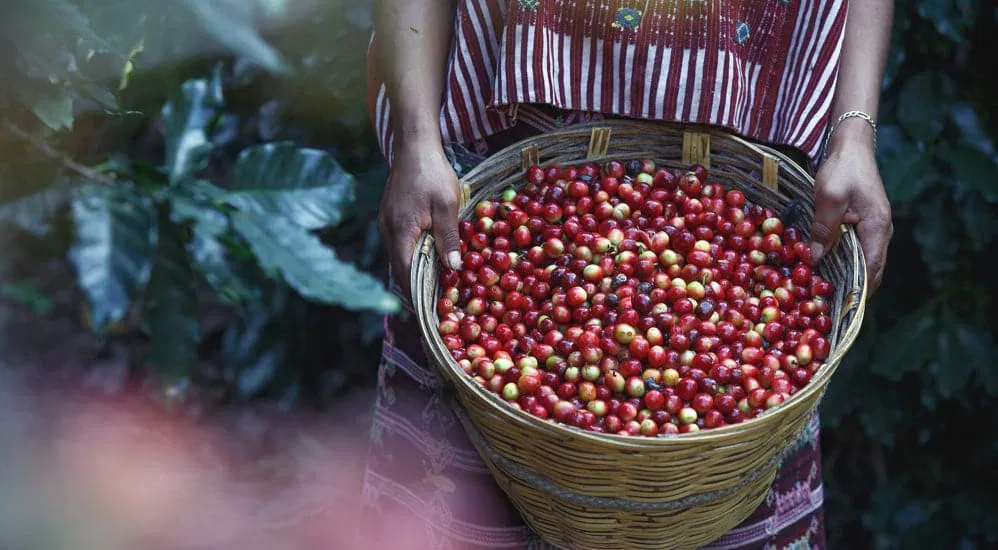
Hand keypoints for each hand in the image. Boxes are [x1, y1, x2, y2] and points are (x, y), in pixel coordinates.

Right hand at [377, 142, 462, 297]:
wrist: (414, 145)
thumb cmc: (432, 172)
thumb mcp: (447, 205)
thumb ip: (449, 237)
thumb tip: (453, 267)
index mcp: (400, 231)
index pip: (405, 274)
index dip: (416, 295)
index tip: (428, 313)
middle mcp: (388, 231)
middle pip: (400, 269)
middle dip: (416, 288)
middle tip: (436, 306)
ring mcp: (387, 223)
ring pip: (399, 256)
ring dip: (415, 272)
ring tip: (435, 288)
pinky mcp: (391, 216)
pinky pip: (401, 244)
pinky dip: (413, 256)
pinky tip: (429, 259)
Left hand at [809, 140, 892, 292]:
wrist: (852, 148)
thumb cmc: (843, 169)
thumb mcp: (829, 197)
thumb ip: (824, 228)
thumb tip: (815, 257)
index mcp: (877, 227)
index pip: (871, 269)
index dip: (858, 291)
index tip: (841, 307)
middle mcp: (881, 232)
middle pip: (871, 271)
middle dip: (852, 289)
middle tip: (828, 305)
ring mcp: (874, 229)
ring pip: (864, 262)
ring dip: (848, 277)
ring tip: (825, 293)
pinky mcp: (864, 225)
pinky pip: (857, 251)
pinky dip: (845, 263)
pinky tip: (826, 269)